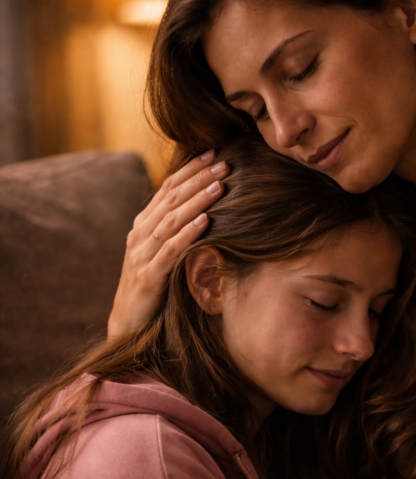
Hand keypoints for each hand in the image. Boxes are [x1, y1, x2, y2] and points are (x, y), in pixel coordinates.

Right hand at [108, 150, 226, 339]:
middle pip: (170, 199)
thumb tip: (206, 209)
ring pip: (170, 221)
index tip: (214, 153)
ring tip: (220, 186)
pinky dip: (188, 234)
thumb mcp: (163, 254)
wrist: (128, 325)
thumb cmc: (153, 289)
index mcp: (143, 226)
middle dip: (198, 179)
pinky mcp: (148, 277)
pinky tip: (206, 221)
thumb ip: (176, 232)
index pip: (166, 189)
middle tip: (224, 163)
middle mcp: (139, 235)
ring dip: (196, 201)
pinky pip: (170, 251)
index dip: (189, 170)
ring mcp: (141, 255)